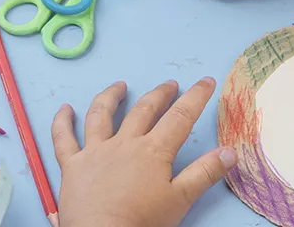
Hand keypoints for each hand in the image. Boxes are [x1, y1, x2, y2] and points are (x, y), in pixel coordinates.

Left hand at [52, 79, 237, 226]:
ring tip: (119, 86)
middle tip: (169, 84)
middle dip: (159, 95)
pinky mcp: (72, 164)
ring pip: (101, 115)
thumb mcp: (180, 200)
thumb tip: (231, 152)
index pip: (180, 117)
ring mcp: (95, 151)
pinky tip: (64, 109)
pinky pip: (63, 138)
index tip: (206, 81)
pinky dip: (62, 122)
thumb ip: (205, 173)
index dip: (195, 97)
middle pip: (143, 111)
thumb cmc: (143, 222)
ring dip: (111, 97)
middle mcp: (124, 143)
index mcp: (153, 151)